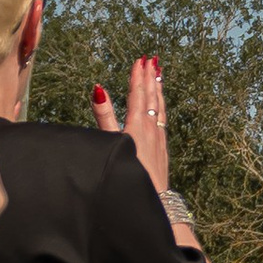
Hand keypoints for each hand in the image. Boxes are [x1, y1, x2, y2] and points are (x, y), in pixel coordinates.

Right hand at [93, 55, 169, 194]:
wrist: (152, 202)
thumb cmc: (129, 173)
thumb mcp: (112, 142)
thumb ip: (104, 116)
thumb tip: (98, 89)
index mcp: (138, 125)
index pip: (138, 94)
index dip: (138, 76)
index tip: (139, 60)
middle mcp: (152, 129)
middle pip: (152, 97)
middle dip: (150, 77)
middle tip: (152, 59)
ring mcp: (160, 139)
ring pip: (160, 107)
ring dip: (158, 89)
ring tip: (159, 74)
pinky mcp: (163, 149)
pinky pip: (163, 119)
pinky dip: (161, 106)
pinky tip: (161, 108)